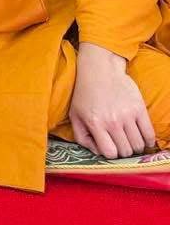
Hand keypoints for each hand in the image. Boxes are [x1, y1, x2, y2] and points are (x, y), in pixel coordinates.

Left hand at [69, 43, 155, 158]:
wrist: (99, 70)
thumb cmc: (84, 93)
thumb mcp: (75, 115)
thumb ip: (81, 137)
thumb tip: (96, 152)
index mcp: (95, 123)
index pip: (109, 153)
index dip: (110, 155)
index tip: (109, 148)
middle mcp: (112, 121)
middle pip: (126, 151)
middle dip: (123, 151)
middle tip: (120, 144)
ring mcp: (128, 114)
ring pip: (138, 145)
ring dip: (135, 147)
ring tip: (130, 141)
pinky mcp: (140, 108)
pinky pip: (150, 133)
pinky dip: (148, 141)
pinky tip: (142, 139)